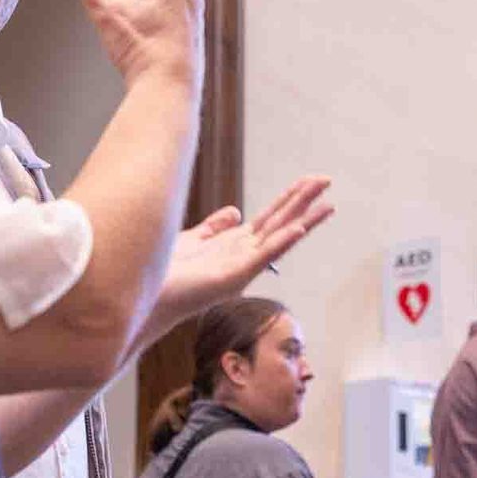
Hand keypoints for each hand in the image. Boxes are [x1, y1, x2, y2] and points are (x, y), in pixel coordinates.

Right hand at [49, 0, 203, 91]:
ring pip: (150, 3)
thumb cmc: (144, 53)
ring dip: (131, 9)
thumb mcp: (104, 11)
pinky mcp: (191, 35)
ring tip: (119, 29)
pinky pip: (162, 20)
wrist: (167, 90)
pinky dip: (146, 24)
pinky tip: (136, 40)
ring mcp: (192, 15)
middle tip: (98, 2)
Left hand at [145, 176, 334, 339]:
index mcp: (236, 245)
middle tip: (327, 180)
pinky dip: (282, 243)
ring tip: (328, 205)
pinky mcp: (234, 277)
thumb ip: (215, 226)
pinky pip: (263, 256)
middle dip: (304, 200)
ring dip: (305, 220)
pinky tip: (299, 229)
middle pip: (282, 222)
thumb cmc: (166, 274)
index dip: (290, 198)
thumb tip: (235, 212)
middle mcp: (245, 255)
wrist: (148, 298)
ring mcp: (243, 267)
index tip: (310, 181)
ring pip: (280, 237)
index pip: (272, 217)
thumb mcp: (193, 239)